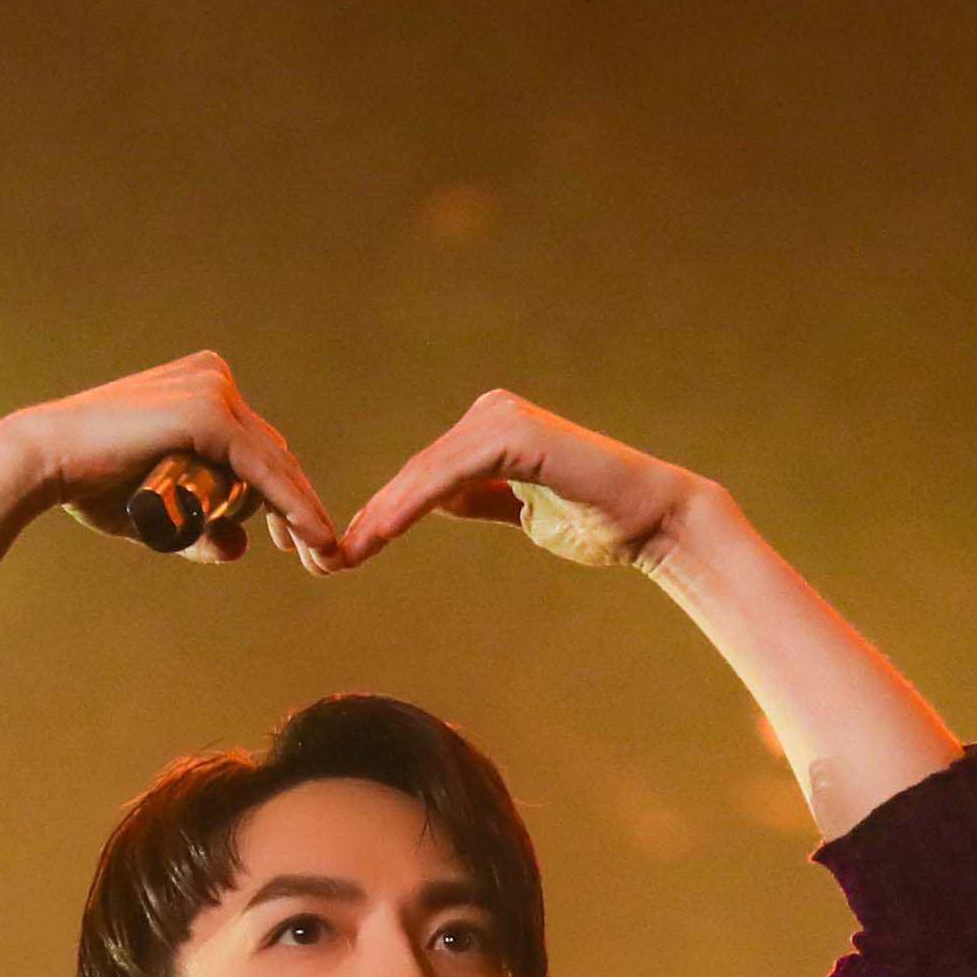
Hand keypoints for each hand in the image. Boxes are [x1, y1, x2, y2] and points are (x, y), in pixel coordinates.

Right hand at [1, 351, 346, 567]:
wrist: (45, 460)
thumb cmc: (90, 484)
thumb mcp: (159, 513)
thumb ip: (199, 529)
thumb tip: (240, 547)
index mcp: (204, 388)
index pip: (260, 448)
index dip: (286, 497)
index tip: (298, 543)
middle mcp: (214, 380)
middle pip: (274, 455)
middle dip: (300, 509)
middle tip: (320, 559)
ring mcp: (214, 391)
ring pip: (273, 465)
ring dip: (298, 514)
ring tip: (312, 555)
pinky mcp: (210, 413)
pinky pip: (263, 469)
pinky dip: (291, 506)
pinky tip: (312, 538)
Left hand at [338, 390, 713, 572]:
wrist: (652, 520)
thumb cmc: (596, 519)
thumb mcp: (520, 509)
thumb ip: (478, 498)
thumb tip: (438, 501)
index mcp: (489, 432)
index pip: (421, 478)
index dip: (383, 518)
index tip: (344, 556)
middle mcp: (490, 416)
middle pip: (414, 473)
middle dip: (371, 519)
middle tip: (324, 560)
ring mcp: (501, 420)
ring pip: (424, 474)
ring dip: (381, 517)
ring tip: (345, 554)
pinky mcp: (513, 434)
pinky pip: (449, 474)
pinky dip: (411, 506)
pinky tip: (379, 534)